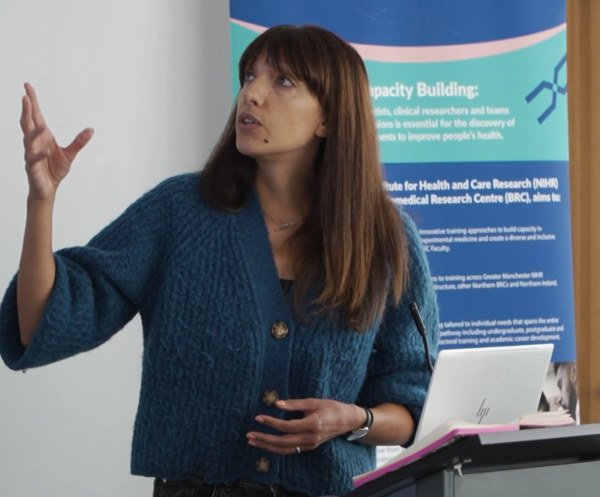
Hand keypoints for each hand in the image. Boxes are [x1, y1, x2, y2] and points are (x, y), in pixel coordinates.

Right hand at [20, 83, 93, 200]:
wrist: (48, 189)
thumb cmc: (55, 169)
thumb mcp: (70, 154)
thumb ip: (79, 142)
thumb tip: (91, 129)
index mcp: (42, 136)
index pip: (36, 116)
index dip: (32, 102)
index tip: (27, 87)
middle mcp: (34, 143)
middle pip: (28, 123)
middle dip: (26, 111)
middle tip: (25, 97)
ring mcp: (31, 154)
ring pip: (28, 140)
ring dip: (32, 131)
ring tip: (36, 121)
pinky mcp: (32, 168)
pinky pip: (33, 160)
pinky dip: (38, 155)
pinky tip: (44, 151)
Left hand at [246, 398, 364, 454]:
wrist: (347, 421)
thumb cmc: (331, 407)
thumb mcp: (314, 401)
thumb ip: (295, 404)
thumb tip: (277, 403)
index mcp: (312, 424)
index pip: (287, 426)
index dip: (271, 422)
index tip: (258, 417)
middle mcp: (310, 438)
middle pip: (282, 442)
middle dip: (264, 439)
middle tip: (249, 435)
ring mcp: (309, 445)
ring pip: (285, 450)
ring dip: (267, 447)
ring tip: (253, 441)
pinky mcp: (309, 447)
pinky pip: (290, 451)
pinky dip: (277, 449)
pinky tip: (267, 444)